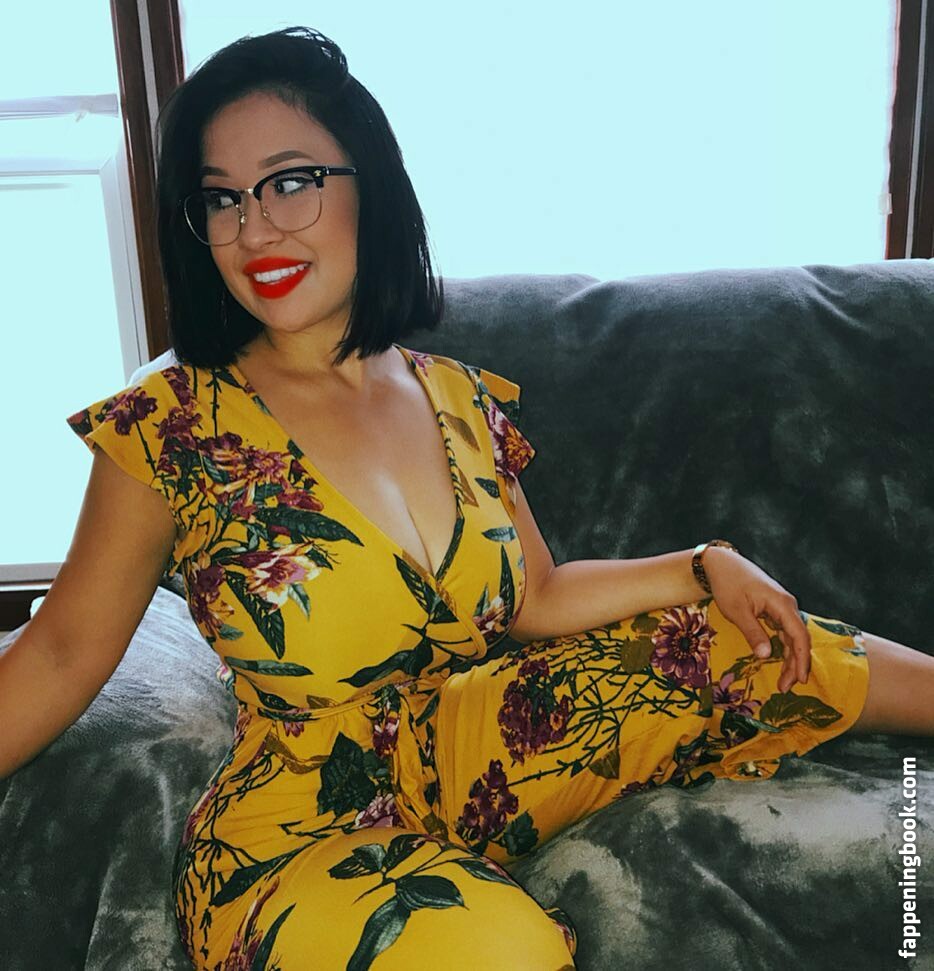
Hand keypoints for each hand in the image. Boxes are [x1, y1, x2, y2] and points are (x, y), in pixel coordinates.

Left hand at [702, 547, 810, 692]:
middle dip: (795, 665)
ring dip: (789, 658)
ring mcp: (782, 607)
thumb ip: (753, 633)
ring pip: (791, 637)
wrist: (722, 564)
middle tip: (785, 687)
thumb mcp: (737, 611)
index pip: (799, 636)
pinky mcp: (774, 609)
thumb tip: (766, 656)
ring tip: (783, 681)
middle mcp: (787, 605)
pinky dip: (783, 647)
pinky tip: (779, 662)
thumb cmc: (728, 584)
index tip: (800, 679)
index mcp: (782, 604)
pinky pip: (784, 632)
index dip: (802, 659)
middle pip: (798, 639)